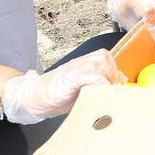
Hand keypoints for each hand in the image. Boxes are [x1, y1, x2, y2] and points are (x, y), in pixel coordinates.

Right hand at [0, 50, 122, 123]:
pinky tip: (102, 88)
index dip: (114, 70)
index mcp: (82, 65)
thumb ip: (99, 84)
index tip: (117, 85)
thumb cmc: (58, 95)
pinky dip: (97, 80)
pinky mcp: (67, 81)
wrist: (34, 98)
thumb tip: (120, 83)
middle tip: (112, 89)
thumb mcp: (82, 88)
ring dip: (106, 76)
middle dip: (112, 73)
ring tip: (107, 91)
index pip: (105, 57)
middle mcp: (78, 64)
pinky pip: (86, 75)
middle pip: (103, 57)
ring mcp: (72, 71)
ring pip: (97, 62)